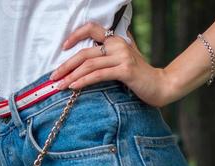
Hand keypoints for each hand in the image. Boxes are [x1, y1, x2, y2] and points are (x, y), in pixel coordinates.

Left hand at [49, 22, 179, 106]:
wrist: (162, 86)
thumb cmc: (141, 77)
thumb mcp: (125, 60)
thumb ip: (111, 54)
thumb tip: (91, 57)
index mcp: (117, 40)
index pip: (92, 28)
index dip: (76, 35)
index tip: (64, 47)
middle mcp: (118, 45)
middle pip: (85, 52)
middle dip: (66, 65)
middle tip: (53, 76)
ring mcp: (122, 57)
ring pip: (89, 64)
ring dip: (71, 76)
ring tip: (59, 85)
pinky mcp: (125, 70)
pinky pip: (98, 75)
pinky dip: (83, 81)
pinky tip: (74, 87)